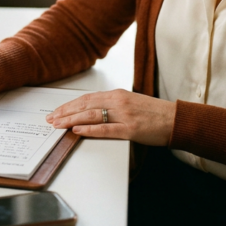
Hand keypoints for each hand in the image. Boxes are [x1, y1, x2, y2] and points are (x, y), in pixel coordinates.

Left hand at [46, 89, 174, 145]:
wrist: (175, 119)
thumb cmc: (153, 113)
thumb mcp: (130, 102)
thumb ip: (113, 105)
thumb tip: (92, 111)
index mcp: (117, 94)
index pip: (87, 98)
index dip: (69, 105)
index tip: (57, 110)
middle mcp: (118, 101)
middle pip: (85, 105)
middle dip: (65, 112)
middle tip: (50, 119)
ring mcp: (124, 115)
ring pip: (91, 116)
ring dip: (72, 120)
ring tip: (58, 125)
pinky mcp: (130, 129)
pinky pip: (106, 129)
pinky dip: (89, 130)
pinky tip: (77, 131)